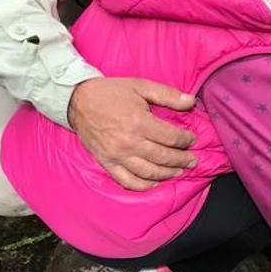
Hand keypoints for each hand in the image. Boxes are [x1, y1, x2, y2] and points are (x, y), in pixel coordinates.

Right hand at [68, 77, 196, 190]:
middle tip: (192, 160)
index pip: (171, 138)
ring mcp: (117, 156)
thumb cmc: (111, 92)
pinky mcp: (107, 163)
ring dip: (167, 174)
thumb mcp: (141, 86)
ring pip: (149, 172)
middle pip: (163, 157)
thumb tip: (191, 101)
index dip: (186, 140)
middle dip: (182, 160)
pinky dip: (142, 185)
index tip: (192, 140)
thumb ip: (167, 95)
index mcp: (140, 122)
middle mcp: (130, 142)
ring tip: (179, 171)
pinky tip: (154, 183)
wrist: (78, 100)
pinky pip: (127, 180)